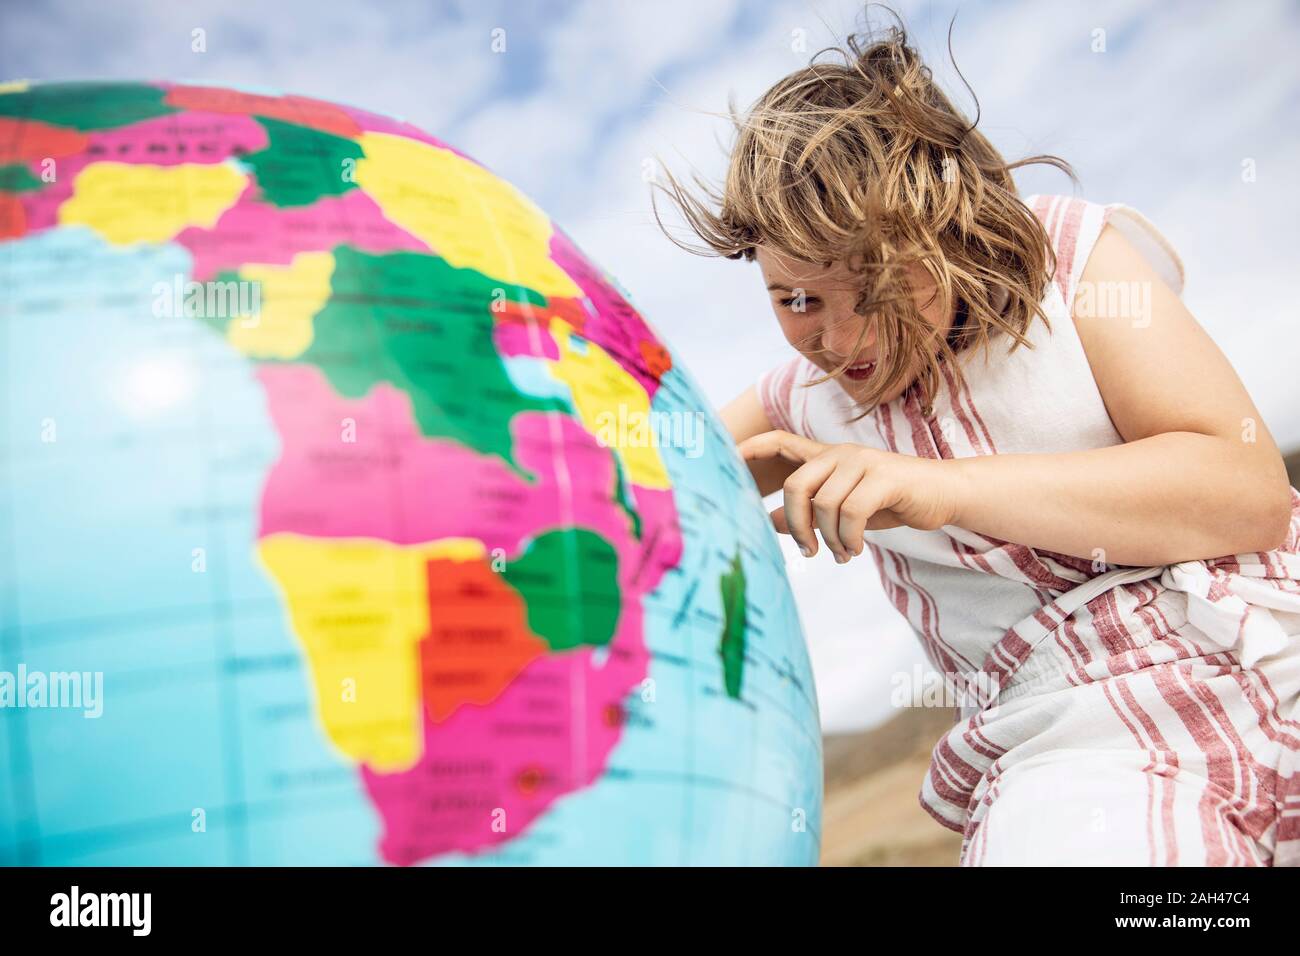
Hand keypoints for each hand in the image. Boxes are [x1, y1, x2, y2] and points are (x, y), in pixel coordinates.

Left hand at [736, 431, 962, 562]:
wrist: (943, 493)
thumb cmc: (890, 501)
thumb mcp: (845, 509)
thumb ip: (809, 512)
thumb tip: (771, 523)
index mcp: (827, 458)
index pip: (782, 443)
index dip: (755, 448)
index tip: (730, 457)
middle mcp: (841, 454)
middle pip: (796, 486)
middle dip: (797, 525)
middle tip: (809, 552)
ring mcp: (863, 463)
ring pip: (825, 505)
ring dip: (830, 539)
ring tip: (843, 553)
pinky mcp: (885, 477)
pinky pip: (852, 512)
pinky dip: (850, 537)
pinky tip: (857, 549)